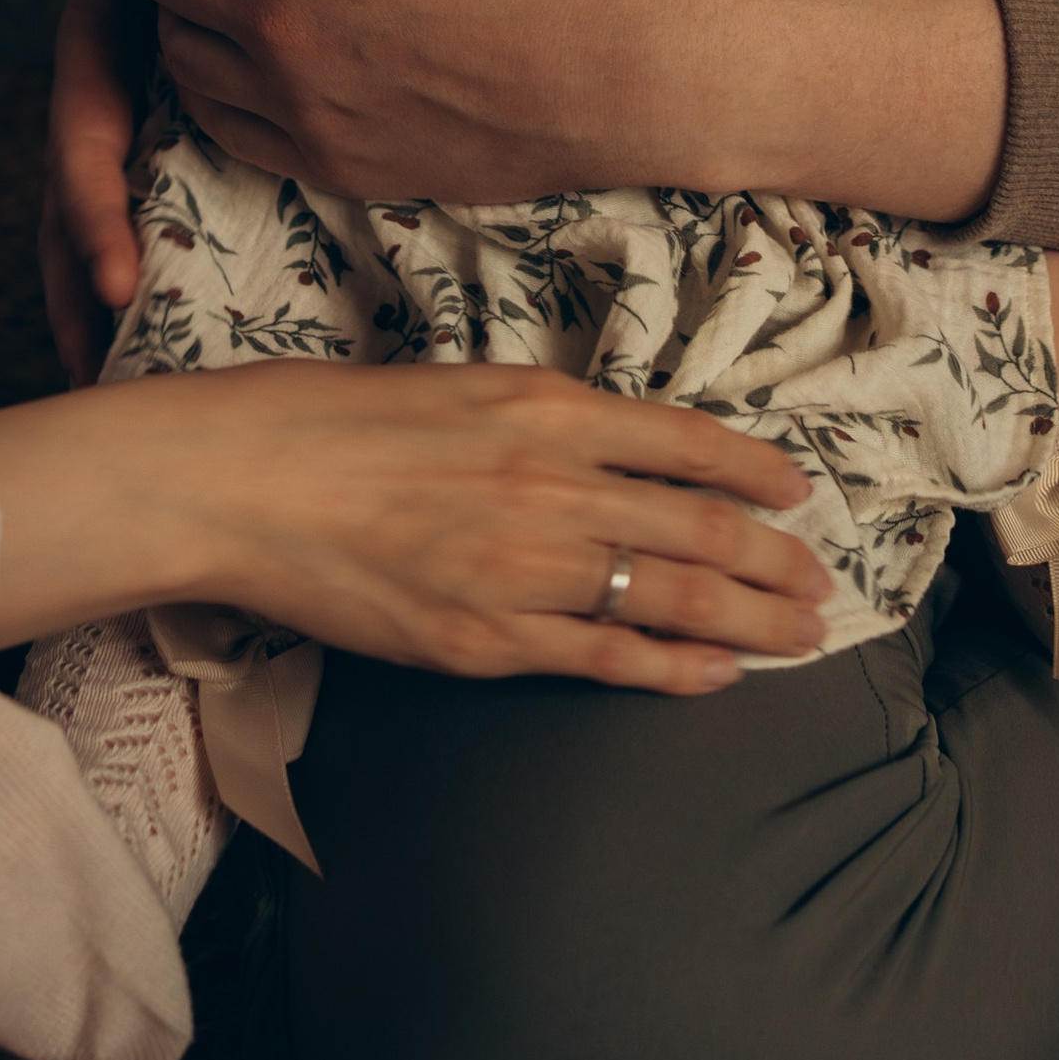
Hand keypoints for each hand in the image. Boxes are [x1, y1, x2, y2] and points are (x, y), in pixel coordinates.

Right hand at [0, 362, 834, 687]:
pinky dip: (673, 669)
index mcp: (539, 405)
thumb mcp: (448, 384)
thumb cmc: (322, 419)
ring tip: (800, 633)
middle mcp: (550, 482)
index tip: (797, 490)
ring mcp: (522, 565)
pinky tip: (718, 676)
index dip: (754, 469)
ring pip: (672, 595)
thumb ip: (531, 417)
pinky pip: (604, 658)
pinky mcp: (484, 639)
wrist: (236, 480)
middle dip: (774, 560)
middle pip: (700, 526)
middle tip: (822, 583)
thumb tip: (600, 445)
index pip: (685, 439)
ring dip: (750, 618)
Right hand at [42, 0, 152, 383]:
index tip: (116, 285)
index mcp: (95, 45)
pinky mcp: (163, 108)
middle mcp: (104, 87)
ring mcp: (129, 104)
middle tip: (100, 379)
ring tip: (113, 380)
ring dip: (101, 290)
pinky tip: (167, 320)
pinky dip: (149, 252)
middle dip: (81, 288)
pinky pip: (155, 188)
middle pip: (77, 205)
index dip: (95, 213)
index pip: (84, 143)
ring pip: (105, 211)